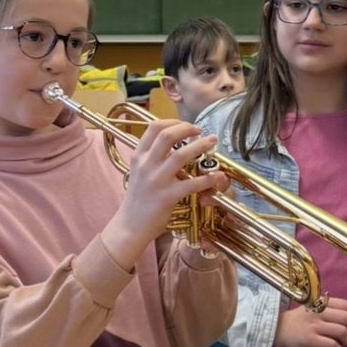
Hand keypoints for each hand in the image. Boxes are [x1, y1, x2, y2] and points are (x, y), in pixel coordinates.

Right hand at [103, 121, 230, 269]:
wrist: (130, 225)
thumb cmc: (138, 198)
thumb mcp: (138, 171)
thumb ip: (151, 157)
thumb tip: (170, 142)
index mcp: (139, 156)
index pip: (154, 127)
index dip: (173, 121)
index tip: (186, 124)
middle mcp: (146, 165)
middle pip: (167, 135)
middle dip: (187, 128)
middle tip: (200, 130)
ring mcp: (156, 180)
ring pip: (180, 155)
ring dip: (200, 145)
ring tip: (211, 142)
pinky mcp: (167, 197)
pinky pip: (191, 184)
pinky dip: (207, 178)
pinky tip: (217, 175)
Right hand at [273, 297, 346, 346]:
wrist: (278, 330)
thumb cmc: (300, 321)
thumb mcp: (314, 309)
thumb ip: (331, 311)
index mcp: (321, 302)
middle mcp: (318, 311)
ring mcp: (314, 325)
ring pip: (342, 331)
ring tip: (343, 343)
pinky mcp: (309, 340)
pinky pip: (332, 345)